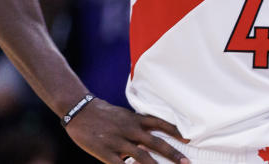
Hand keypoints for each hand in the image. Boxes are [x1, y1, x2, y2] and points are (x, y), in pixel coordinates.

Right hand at [64, 98, 190, 163]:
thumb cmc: (104, 114)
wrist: (80, 110)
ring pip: (142, 157)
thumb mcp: (125, 115)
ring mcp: (118, 141)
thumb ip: (138, 126)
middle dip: (173, 154)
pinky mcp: (105, 152)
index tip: (188, 139)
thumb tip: (150, 140)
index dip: (175, 132)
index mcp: (136, 119)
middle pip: (156, 143)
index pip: (161, 124)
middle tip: (186, 162)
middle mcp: (130, 129)